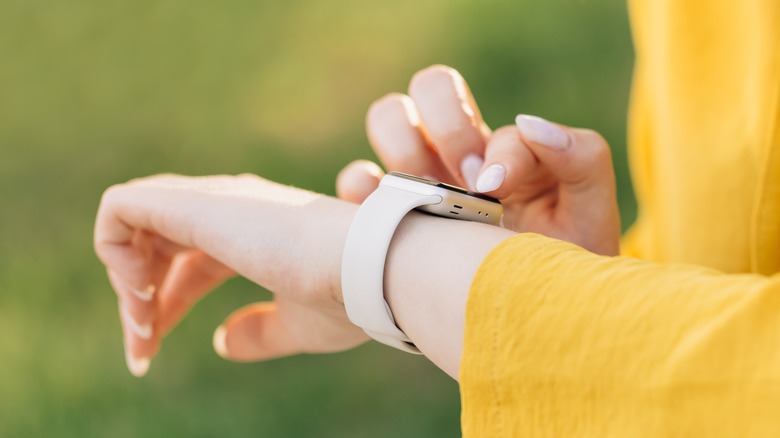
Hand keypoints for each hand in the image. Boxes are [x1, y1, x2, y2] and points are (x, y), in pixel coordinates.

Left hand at [94, 174, 366, 375]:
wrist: (370, 269)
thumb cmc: (347, 297)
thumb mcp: (296, 326)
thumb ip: (258, 331)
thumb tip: (221, 342)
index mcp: (252, 233)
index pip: (189, 263)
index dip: (164, 306)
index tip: (151, 352)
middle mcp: (228, 208)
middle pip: (155, 247)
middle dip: (138, 302)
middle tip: (141, 353)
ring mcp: (210, 200)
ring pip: (132, 226)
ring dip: (126, 283)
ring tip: (142, 328)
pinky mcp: (194, 203)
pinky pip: (119, 207)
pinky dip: (112, 249)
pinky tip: (141, 292)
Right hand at [338, 65, 619, 255]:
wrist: (529, 321)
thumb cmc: (562, 267)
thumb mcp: (590, 214)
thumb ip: (582, 156)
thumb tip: (528, 122)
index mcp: (504, 149)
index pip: (519, 116)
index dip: (494, 148)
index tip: (497, 191)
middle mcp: (457, 155)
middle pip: (431, 87)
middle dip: (449, 125)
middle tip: (468, 183)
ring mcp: (417, 180)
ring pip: (389, 116)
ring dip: (405, 147)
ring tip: (431, 199)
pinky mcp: (384, 214)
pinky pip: (355, 180)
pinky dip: (363, 188)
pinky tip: (392, 218)